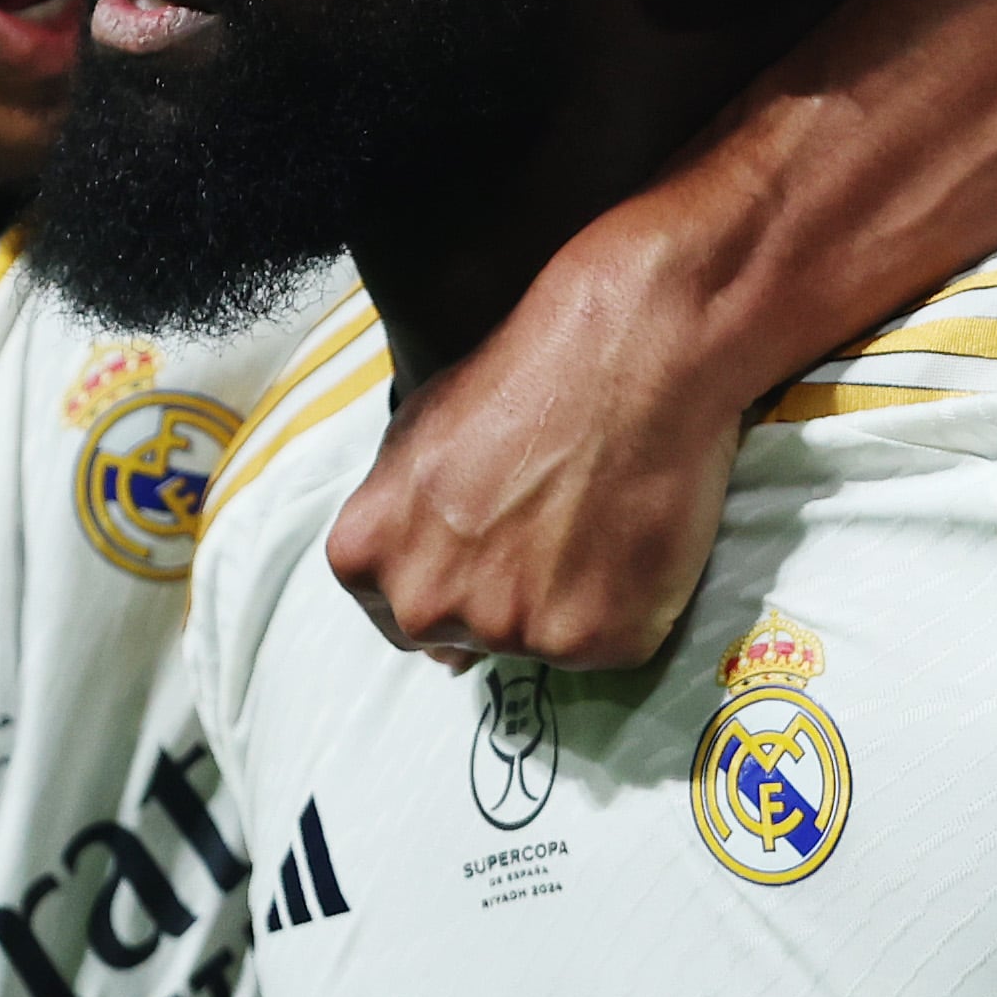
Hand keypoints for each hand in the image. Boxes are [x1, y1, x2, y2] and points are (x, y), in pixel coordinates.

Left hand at [326, 226, 741, 670]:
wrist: (626, 351)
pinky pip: (609, 644)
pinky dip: (627, 607)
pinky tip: (633, 542)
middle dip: (497, 602)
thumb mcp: (413, 437)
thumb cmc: (521, 375)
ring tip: (596, 527)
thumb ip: (400, 522)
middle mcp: (424, 608)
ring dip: (565, 604)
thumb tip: (409, 586)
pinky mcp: (592, 642)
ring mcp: (509, 632)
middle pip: (459, 639)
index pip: (392, 617)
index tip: (488, 558)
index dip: (448, 587)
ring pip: (535, 644)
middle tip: (547, 536)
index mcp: (364, 558)